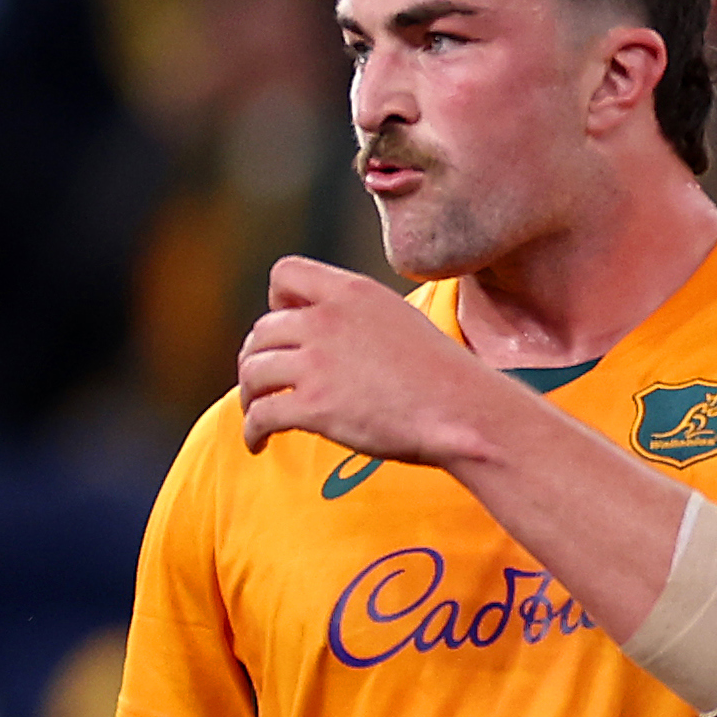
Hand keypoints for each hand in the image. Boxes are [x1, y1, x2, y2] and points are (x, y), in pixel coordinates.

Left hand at [237, 258, 503, 464]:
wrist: (466, 414)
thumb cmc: (445, 378)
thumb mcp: (402, 323)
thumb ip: (361, 319)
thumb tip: (334, 338)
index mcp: (352, 293)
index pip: (285, 273)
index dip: (277, 301)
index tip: (285, 326)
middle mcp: (327, 320)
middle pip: (262, 331)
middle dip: (259, 357)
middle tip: (268, 381)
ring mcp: (318, 363)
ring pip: (253, 371)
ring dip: (250, 394)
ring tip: (259, 411)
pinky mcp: (316, 406)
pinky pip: (261, 414)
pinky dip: (252, 431)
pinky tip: (258, 443)